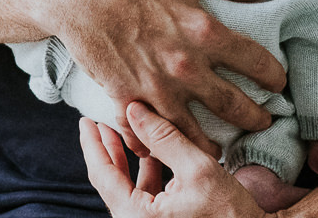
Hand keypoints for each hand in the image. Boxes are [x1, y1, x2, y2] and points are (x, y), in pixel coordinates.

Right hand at [51, 0, 286, 156]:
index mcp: (206, 32)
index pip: (259, 64)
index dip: (275, 77)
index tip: (276, 83)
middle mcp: (187, 66)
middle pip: (237, 108)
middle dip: (256, 119)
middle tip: (261, 123)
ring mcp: (157, 87)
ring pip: (197, 134)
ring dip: (212, 146)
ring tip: (219, 149)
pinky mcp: (128, 98)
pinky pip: (147, 135)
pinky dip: (155, 146)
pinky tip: (163, 149)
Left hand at [80, 102, 265, 217]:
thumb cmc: (231, 216)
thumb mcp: (199, 170)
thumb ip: (165, 138)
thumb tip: (134, 110)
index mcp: (135, 217)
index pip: (102, 174)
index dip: (93, 144)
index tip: (85, 121)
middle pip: (111, 180)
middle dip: (107, 149)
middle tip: (98, 121)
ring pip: (127, 188)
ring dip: (127, 159)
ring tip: (125, 131)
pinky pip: (144, 197)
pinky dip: (145, 173)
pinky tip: (152, 153)